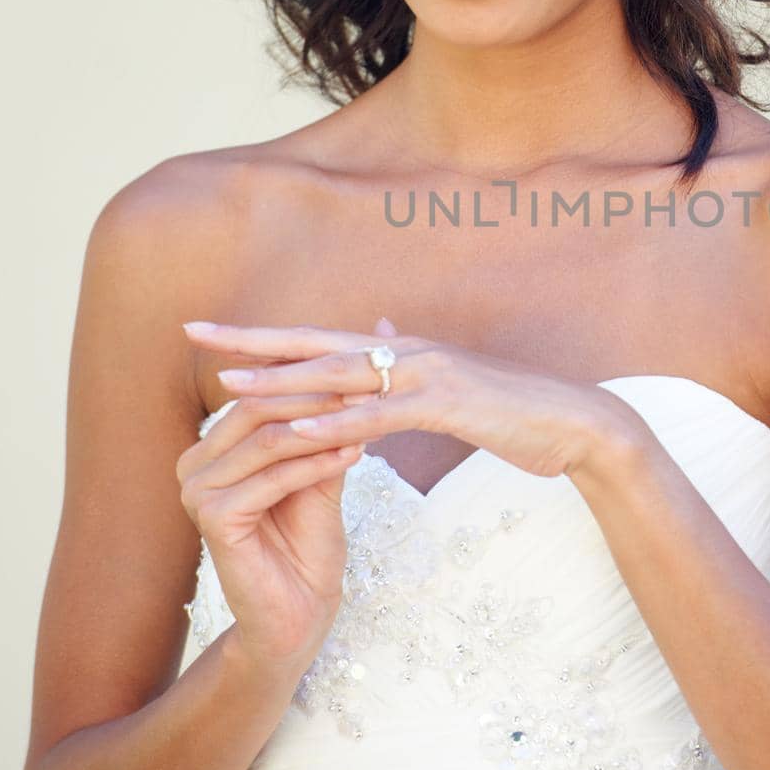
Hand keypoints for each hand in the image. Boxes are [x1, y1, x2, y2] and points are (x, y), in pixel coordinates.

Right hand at [173, 328, 404, 669]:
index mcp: (211, 446)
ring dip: (322, 427)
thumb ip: (330, 419)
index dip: (311, 377)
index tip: (366, 366)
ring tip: (369, 416)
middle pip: (258, 407)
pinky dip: (316, 464)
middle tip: (371, 385)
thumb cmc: (310, 539)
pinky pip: (272, 478)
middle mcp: (193, 464)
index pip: (259, 391)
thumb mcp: (322, 467)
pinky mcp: (213, 519)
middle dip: (318, 396)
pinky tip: (354, 454)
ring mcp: (197, 491)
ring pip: (267, 439)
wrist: (300, 610)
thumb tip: (370, 356)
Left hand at [182, 316, 658, 488]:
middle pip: (314, 343)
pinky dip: (335, 426)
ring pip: (340, 377)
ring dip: (282, 382)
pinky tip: (297, 435)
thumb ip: (408, 370)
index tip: (208, 333)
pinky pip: (380, 416)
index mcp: (401, 350)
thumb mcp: (452, 388)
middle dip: (252, 341)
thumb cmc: (513, 413)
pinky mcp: (447, 404)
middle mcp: (406, 350)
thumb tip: (377, 337)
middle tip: (194, 334)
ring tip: (229, 387)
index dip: (262, 335)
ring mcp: (426, 373)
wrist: (576, 424)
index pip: (317, 339)